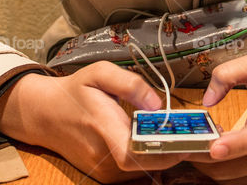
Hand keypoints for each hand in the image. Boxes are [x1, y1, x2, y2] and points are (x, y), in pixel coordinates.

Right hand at [0, 62, 190, 182]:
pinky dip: (152, 156)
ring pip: (145, 168)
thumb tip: (157, 104)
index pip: (134, 154)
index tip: (187, 140)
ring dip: (166, 154)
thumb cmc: (74, 91)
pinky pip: (136, 168)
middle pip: (147, 163)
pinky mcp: (104, 174)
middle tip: (203, 137)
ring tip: (188, 137)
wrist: (44, 113)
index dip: (163, 152)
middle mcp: (102, 156)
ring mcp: (102, 169)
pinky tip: (164, 142)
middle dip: (176, 151)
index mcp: (102, 128)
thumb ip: (130, 84)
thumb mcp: (99, 73)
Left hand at [188, 53, 246, 184]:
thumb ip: (228, 73)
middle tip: (185, 142)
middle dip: (204, 155)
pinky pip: (238, 183)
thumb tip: (208, 98)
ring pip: (231, 177)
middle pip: (236, 163)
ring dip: (210, 165)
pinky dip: (222, 172)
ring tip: (203, 144)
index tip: (215, 147)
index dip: (237, 144)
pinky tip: (220, 154)